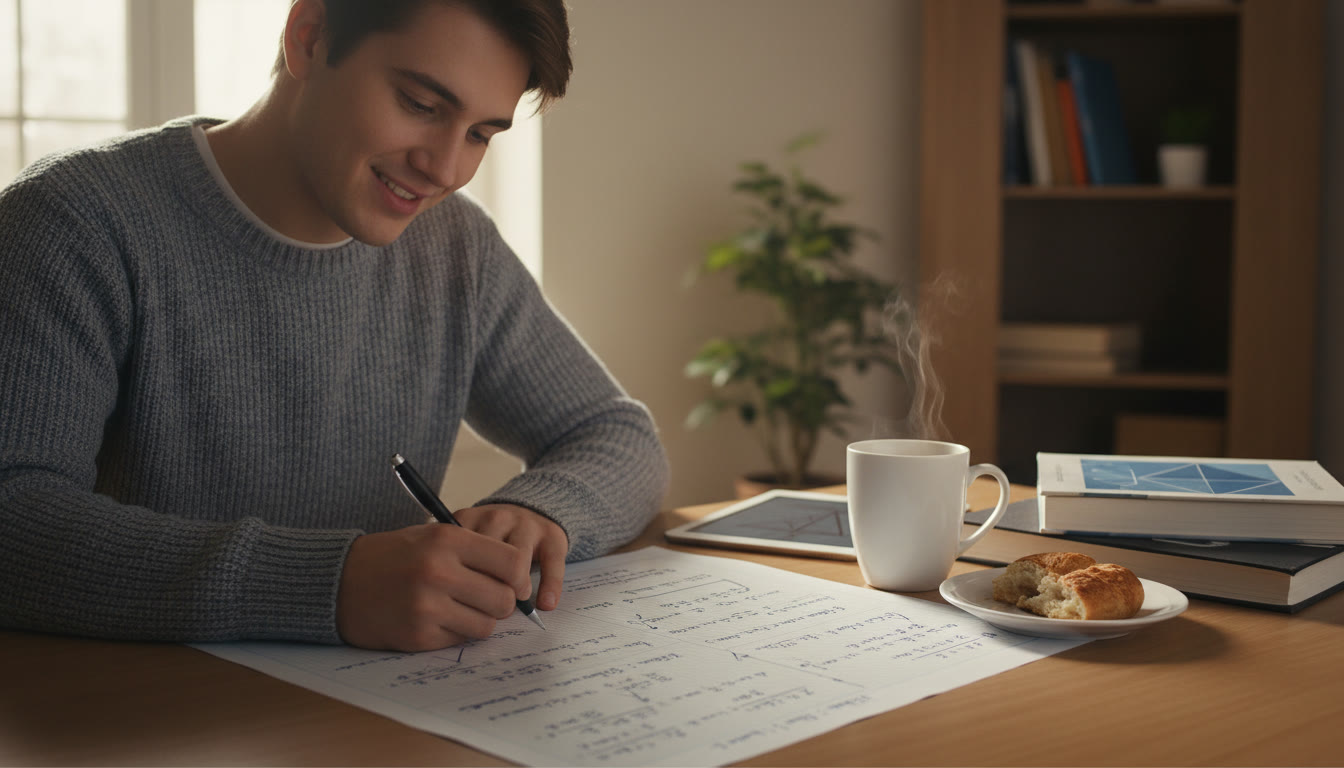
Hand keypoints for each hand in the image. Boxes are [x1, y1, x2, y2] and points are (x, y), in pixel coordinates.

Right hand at [336, 523, 532, 650]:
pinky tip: (436, 619)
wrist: (337, 582)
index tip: (514, 582)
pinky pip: (460, 640)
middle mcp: (439, 571)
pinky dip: (455, 633)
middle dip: (502, 603)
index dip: (519, 576)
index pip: (512, 563)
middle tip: (486, 598)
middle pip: (505, 600)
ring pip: (487, 626)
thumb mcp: (431, 535)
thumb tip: (521, 579)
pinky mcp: (418, 635)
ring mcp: (427, 606)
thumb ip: (475, 550)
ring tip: (459, 608)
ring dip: (479, 620)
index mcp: (447, 539)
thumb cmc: (392, 557)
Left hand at [452, 503, 567, 611]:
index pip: (458, 555)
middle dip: (488, 589)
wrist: (529, 512)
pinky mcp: (552, 534)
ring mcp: (526, 524)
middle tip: (491, 610)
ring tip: (516, 603)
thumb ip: (459, 566)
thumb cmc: (491, 541)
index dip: (462, 585)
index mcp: (468, 521)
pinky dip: (550, 586)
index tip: (465, 604)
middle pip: (487, 559)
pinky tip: (545, 604)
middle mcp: (496, 518)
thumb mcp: (467, 544)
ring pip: (517, 560)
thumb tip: (458, 610)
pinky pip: (551, 563)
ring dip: (517, 588)